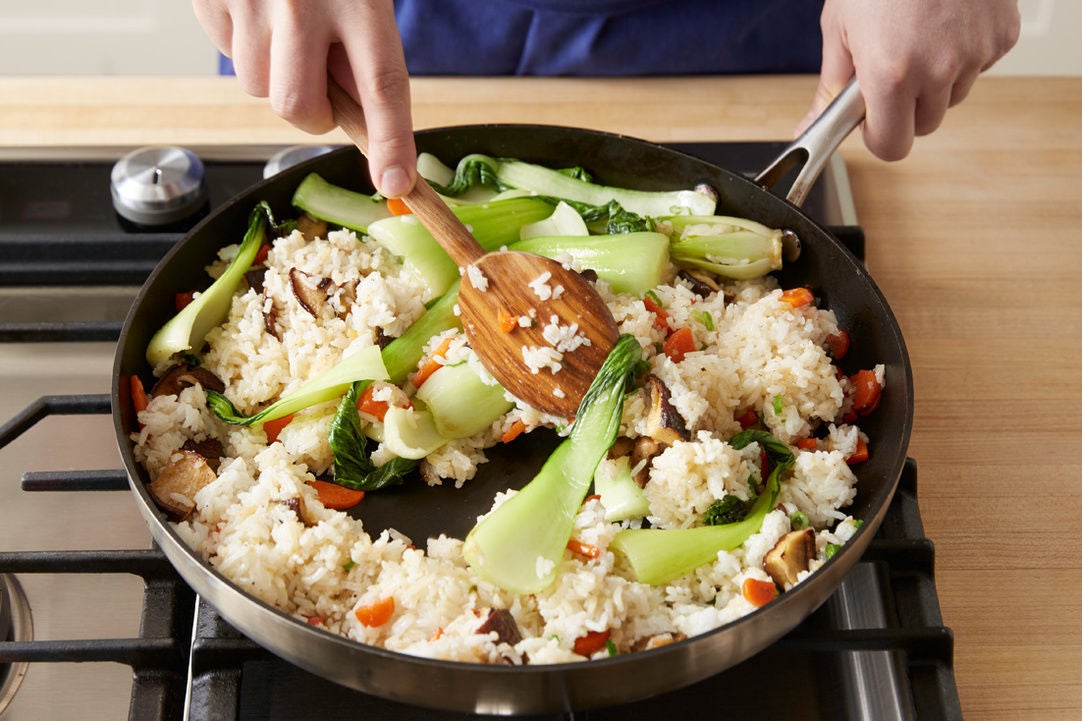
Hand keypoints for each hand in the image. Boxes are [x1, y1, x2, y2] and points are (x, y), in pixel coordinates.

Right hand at [192, 0, 416, 196]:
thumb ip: (365, 46)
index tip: (396, 184)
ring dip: (273, 74)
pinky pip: (226, 51)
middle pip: (299, 107)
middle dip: (313, 113)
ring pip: (256, 86)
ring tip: (286, 27)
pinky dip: (243, 43)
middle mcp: (302, 1)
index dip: (390, 142)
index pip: (383, 86)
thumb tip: (358, 117)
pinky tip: (257, 9)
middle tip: (324, 87)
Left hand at [798, 0, 1020, 159]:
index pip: (892, 146)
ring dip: (936, 82)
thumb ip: (831, 86)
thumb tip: (810, 126)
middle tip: (891, 70)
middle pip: (925, 125)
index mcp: (889, 74)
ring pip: (953, 97)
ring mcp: (975, 53)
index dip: (880, 137)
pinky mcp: (1002, 36)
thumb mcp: (841, 28)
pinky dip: (964, 54)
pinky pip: (980, 66)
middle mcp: (937, 69)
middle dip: (906, 109)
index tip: (873, 123)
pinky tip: (945, 23)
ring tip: (918, 37)